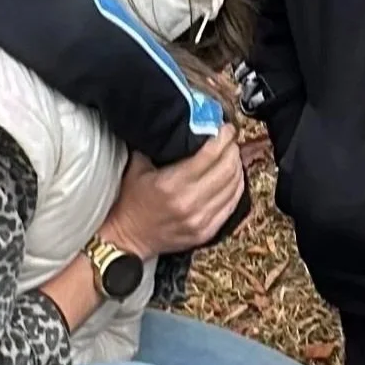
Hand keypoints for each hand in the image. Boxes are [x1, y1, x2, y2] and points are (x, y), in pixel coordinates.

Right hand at [99, 125, 245, 257]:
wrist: (127, 239)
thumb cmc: (131, 201)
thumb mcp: (138, 167)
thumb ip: (160, 146)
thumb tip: (182, 125)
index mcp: (172, 184)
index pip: (210, 154)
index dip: (223, 137)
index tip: (226, 128)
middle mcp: (189, 202)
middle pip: (227, 168)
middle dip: (232, 149)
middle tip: (230, 140)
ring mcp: (200, 220)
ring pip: (234, 186)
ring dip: (237, 167)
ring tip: (232, 156)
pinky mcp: (207, 232)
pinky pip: (232, 205)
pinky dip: (236, 187)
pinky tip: (233, 177)